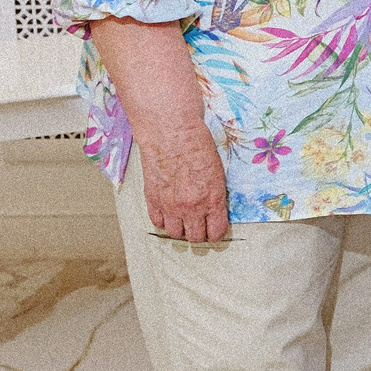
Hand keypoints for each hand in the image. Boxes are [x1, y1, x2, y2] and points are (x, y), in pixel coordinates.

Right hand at [138, 128, 230, 243]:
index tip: (214, 229)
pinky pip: (157, 222)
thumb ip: (215, 195)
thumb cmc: (197, 146)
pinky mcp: (152, 199)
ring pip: (175, 233)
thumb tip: (214, 210)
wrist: (171, 133)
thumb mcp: (217, 172)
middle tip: (199, 224)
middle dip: (199, 233)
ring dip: (180, 228)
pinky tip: (169, 212)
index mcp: (212, 199)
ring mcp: (170, 205)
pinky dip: (163, 220)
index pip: (216, 232)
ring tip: (183, 219)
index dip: (216, 232)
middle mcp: (191, 207)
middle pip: (195, 237)